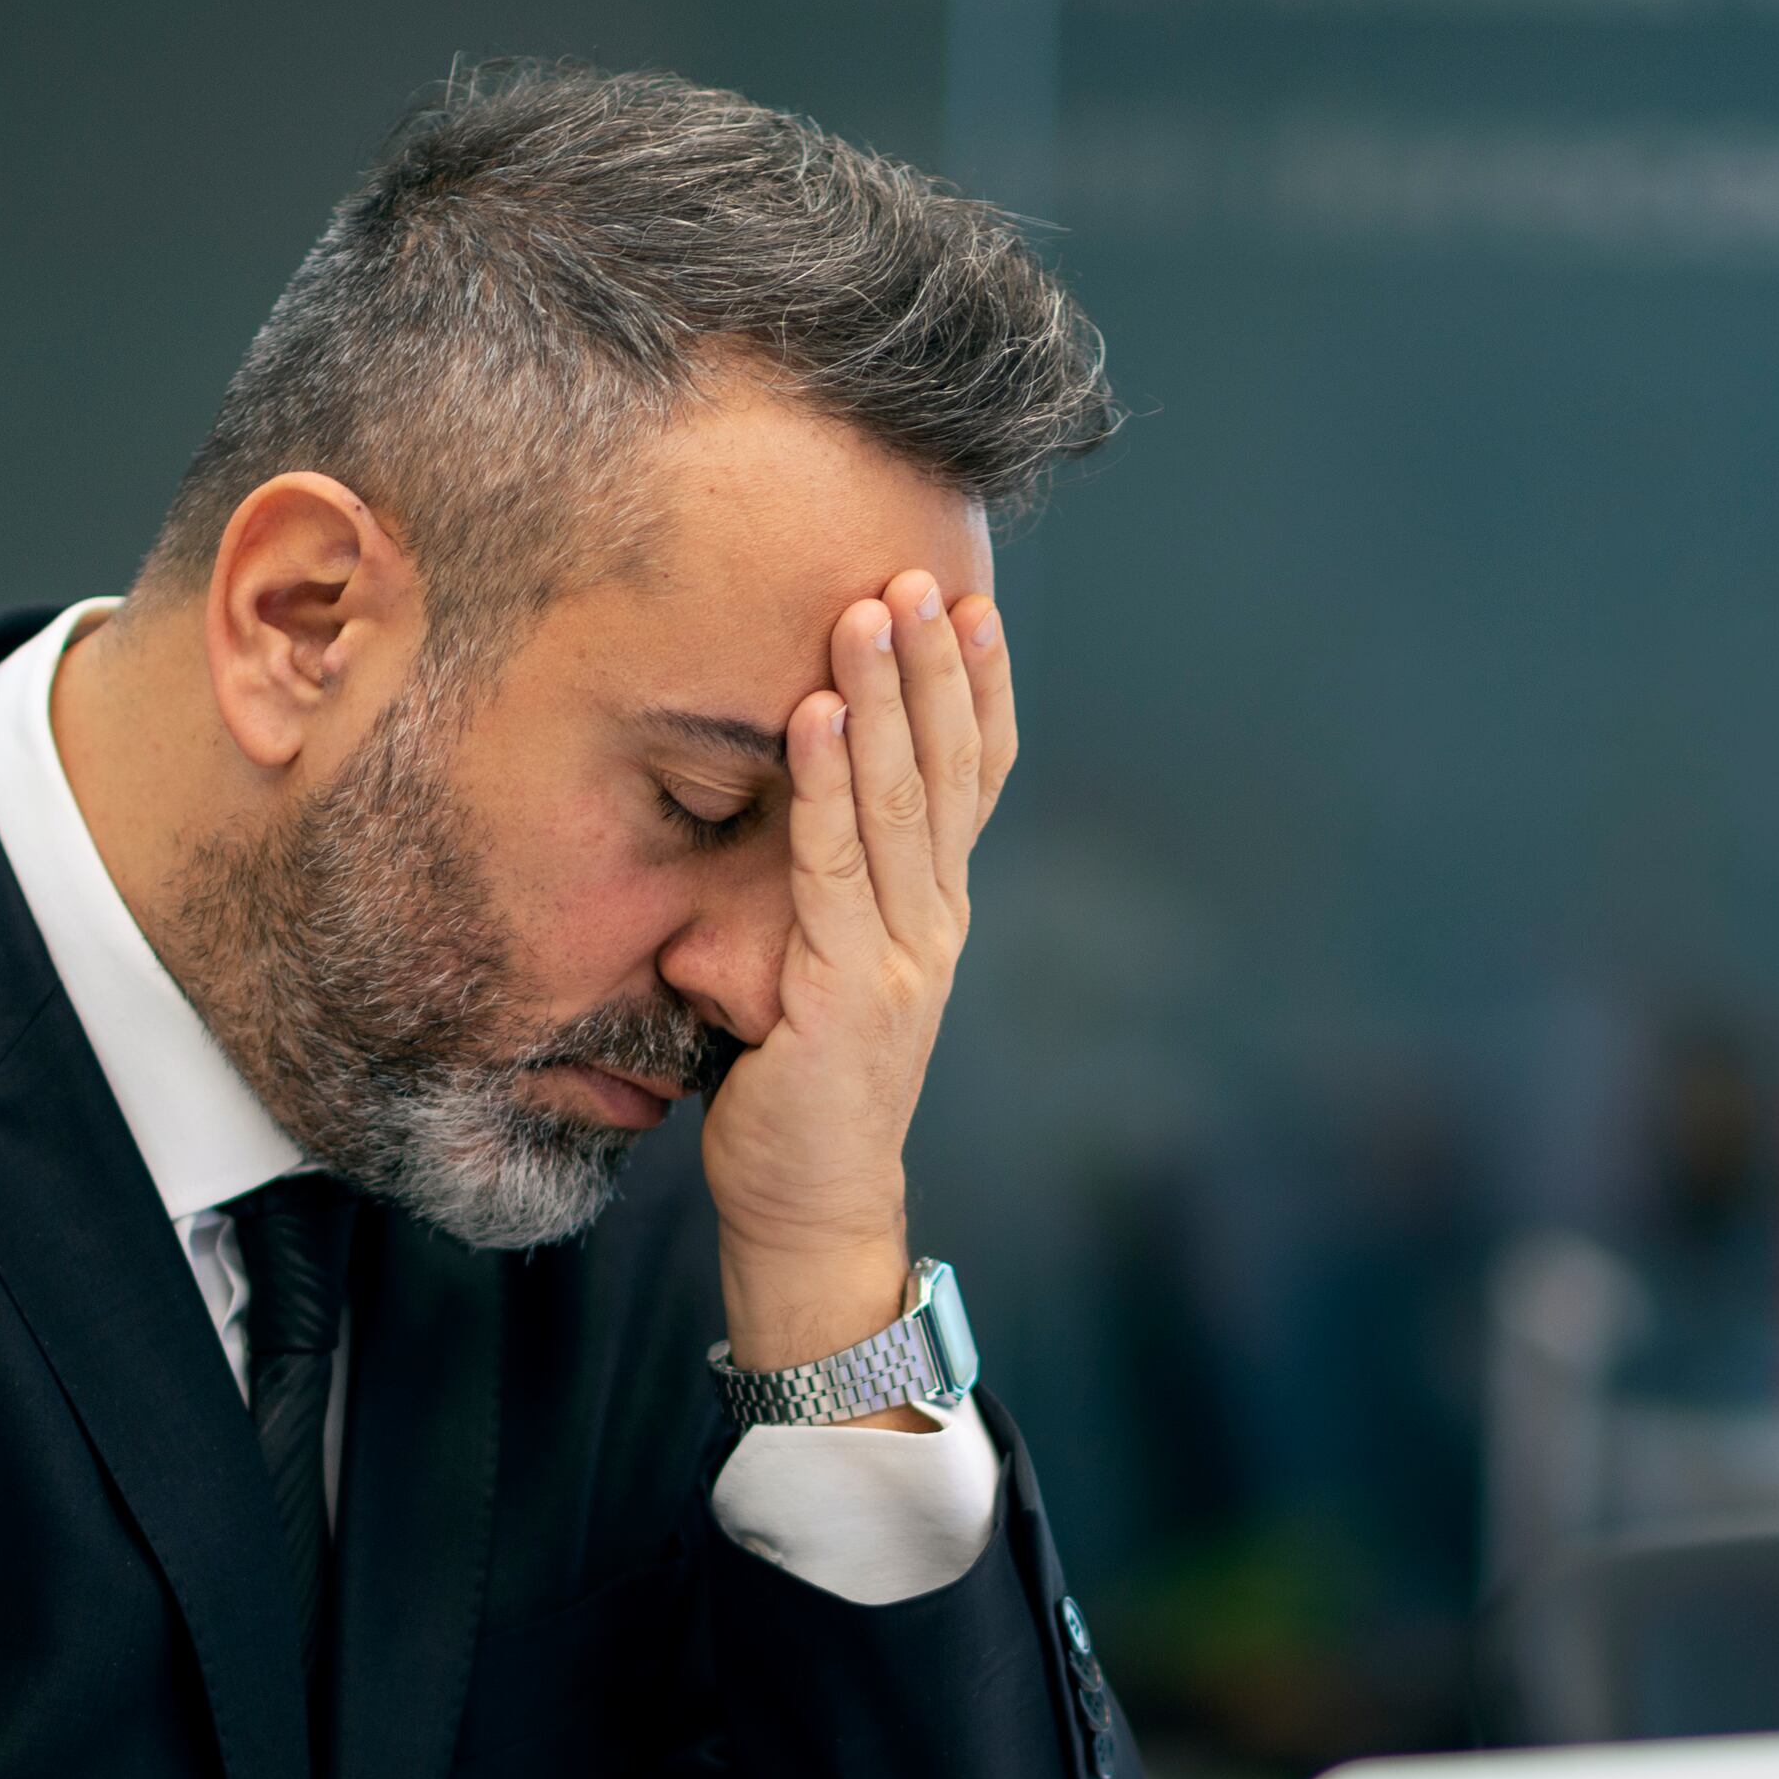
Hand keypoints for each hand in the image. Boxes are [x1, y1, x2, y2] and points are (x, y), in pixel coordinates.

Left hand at [698, 569, 1017, 1378]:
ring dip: (888, 698)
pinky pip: (834, 866)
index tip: (971, 603)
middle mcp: (936, 925)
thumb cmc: (800, 1090)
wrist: (810, 1209)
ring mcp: (903, 959)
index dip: (978, 690)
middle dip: (935, 664)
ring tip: (871, 608)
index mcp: (935, 913)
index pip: (974, 780)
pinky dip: (828, 785)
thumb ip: (834, 890)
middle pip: (949, 771)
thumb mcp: (828, 966)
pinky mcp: (850, 994)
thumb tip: (800, 797)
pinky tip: (820, 714)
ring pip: (902, 803)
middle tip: (921, 569)